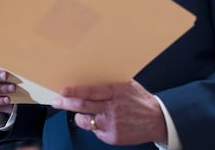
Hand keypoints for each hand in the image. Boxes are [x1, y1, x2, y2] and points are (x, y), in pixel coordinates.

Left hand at [52, 79, 166, 145]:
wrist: (157, 120)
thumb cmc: (142, 101)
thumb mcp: (129, 86)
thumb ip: (111, 84)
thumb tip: (93, 78)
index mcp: (116, 93)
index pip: (90, 91)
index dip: (74, 91)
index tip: (63, 91)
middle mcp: (112, 108)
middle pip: (83, 106)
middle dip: (66, 103)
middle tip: (57, 101)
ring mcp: (112, 124)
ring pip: (86, 121)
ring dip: (79, 117)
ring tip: (79, 115)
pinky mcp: (113, 136)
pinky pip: (96, 132)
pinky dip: (95, 127)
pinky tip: (102, 123)